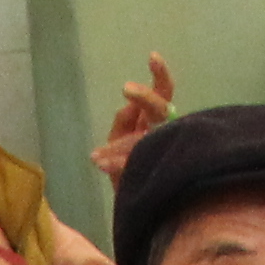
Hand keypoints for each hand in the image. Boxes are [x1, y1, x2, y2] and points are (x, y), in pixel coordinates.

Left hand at [90, 51, 179, 183]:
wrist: (137, 208)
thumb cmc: (128, 172)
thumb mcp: (119, 143)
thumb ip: (124, 123)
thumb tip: (128, 106)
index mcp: (156, 123)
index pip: (164, 93)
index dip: (160, 75)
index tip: (152, 57)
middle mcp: (165, 134)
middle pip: (162, 109)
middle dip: (146, 98)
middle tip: (126, 89)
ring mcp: (164, 152)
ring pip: (151, 137)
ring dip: (124, 142)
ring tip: (99, 153)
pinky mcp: (159, 172)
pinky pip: (137, 162)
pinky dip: (117, 162)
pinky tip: (99, 162)